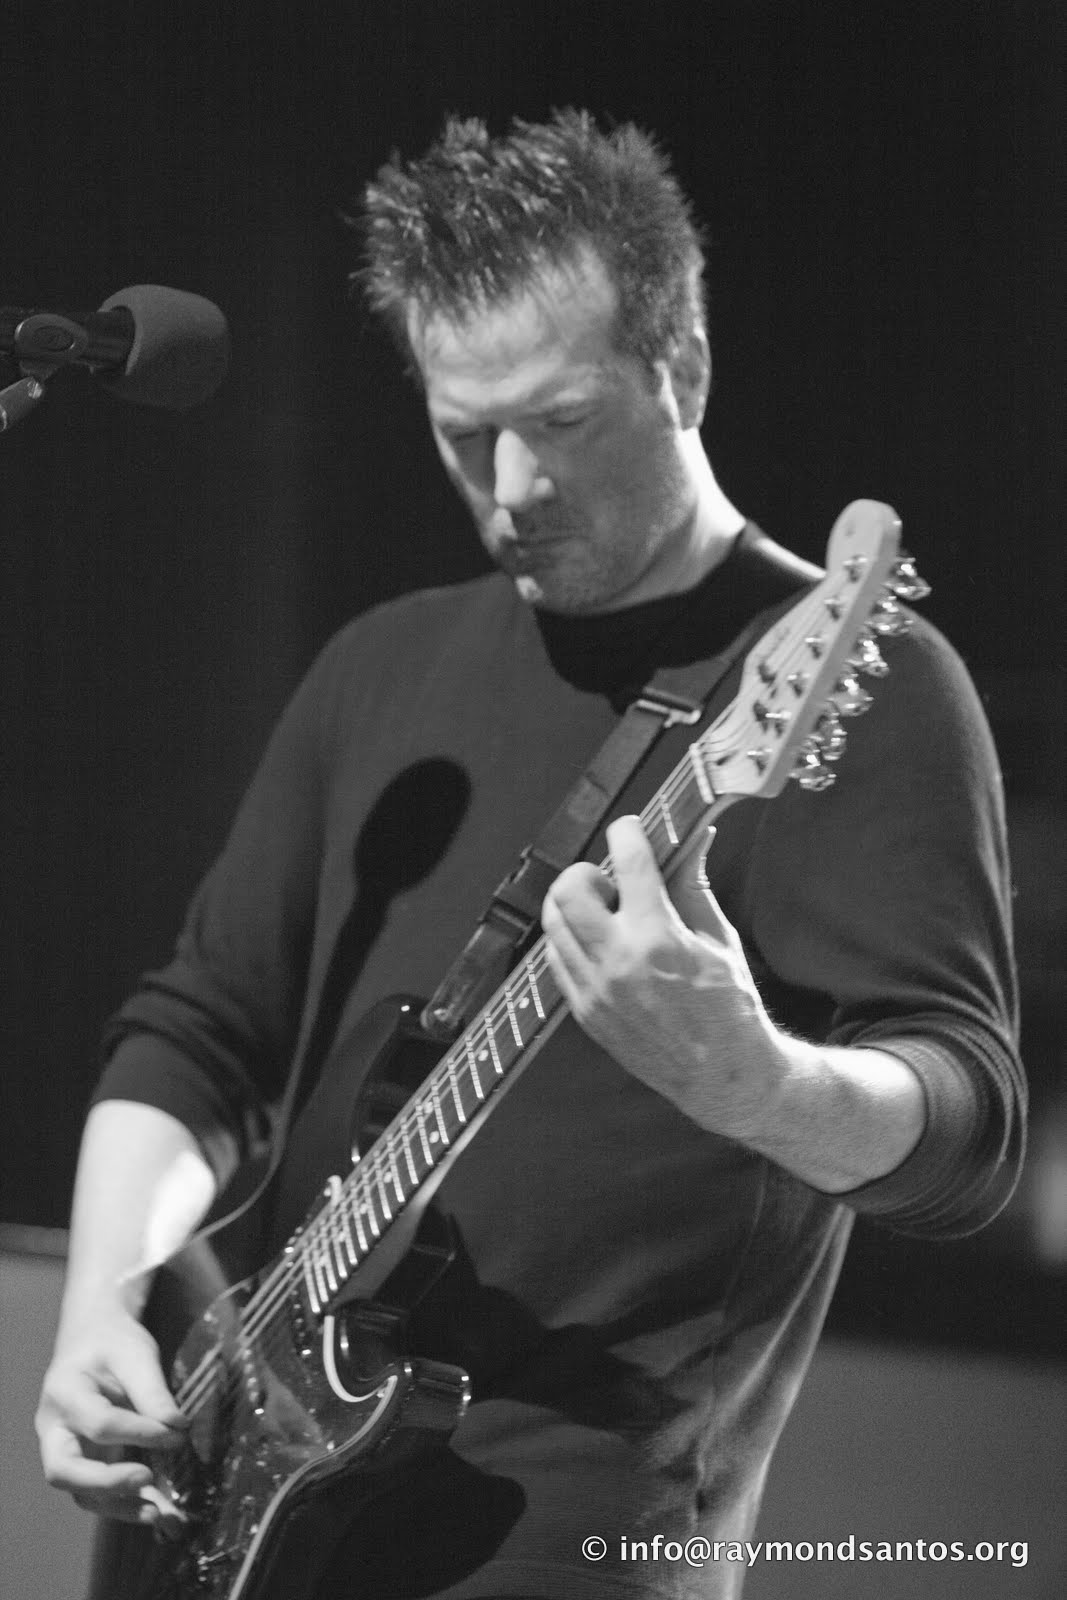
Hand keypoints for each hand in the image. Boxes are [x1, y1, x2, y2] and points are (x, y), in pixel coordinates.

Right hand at [36, 1302, 189, 1526]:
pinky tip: (161, 1513)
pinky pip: (101, 1495)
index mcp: (64, 1393)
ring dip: (120, 1507)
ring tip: (161, 1515)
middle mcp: (55, 1429)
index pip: (98, 1423)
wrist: (95, 1340)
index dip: (139, 1432)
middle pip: (64, 1470)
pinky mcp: (87, 1465)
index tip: (178, 1432)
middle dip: (105, 1483)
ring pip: (81, 1493)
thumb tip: (177, 1427)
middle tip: (145, 1479)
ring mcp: (67, 1451)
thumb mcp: (136, 1354)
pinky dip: (128, 1507)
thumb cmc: (113, 1343)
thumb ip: (152, 1390)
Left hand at [540, 814, 783, 1138]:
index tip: (631, 829)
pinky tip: (597, 941)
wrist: (722, 1076)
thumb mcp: (719, 939)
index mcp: (659, 939)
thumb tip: (694, 838)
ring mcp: (596, 991)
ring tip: (604, 911)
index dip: (627, 833)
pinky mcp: (585, 1013)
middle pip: (569, 890)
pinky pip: (556, 960)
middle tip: (609, 879)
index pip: (629, 863)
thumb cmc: (729, 1009)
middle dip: (586, 870)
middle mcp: (619, 963)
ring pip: (553, 924)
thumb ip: (694, 884)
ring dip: (572, 903)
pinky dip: (569, 939)